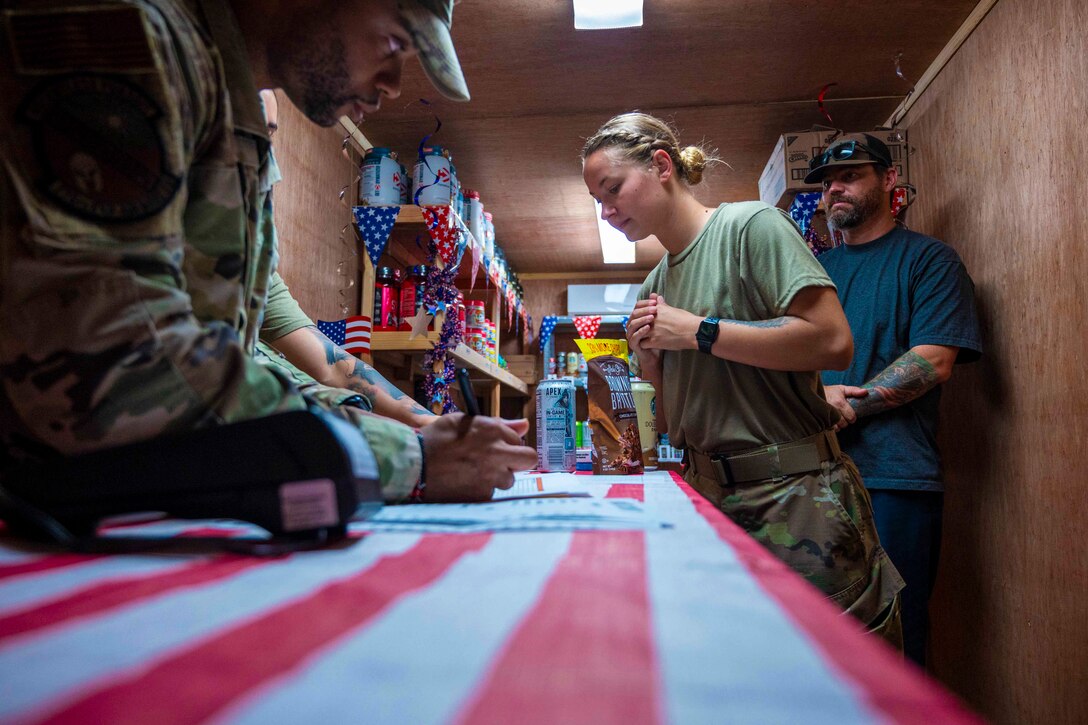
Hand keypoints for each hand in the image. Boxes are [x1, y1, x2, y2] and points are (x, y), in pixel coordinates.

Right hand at [420, 414, 535, 501]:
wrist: (412, 465)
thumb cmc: (435, 439)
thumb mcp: (464, 422)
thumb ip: (498, 424)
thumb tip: (525, 425)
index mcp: (492, 431)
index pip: (520, 440)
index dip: (509, 444)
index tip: (497, 448)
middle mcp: (497, 453)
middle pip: (528, 459)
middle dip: (518, 461)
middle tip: (501, 463)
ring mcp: (491, 476)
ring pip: (508, 480)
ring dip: (497, 478)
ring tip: (473, 474)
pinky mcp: (482, 495)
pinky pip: (490, 493)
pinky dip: (480, 490)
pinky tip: (464, 484)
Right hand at [627, 297, 661, 381]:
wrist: (657, 354)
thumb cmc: (658, 337)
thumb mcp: (659, 321)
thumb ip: (657, 308)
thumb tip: (657, 295)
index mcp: (637, 318)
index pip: (637, 306)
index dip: (645, 303)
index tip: (656, 302)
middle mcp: (632, 326)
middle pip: (634, 314)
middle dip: (644, 310)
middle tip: (655, 308)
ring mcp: (631, 335)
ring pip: (632, 324)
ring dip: (642, 319)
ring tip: (652, 317)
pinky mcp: (633, 344)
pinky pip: (634, 337)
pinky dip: (641, 331)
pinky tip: (649, 328)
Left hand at [630, 294, 699, 351]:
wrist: (694, 331)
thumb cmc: (687, 320)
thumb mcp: (673, 309)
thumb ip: (662, 304)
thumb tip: (657, 297)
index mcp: (657, 309)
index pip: (640, 312)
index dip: (640, 317)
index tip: (643, 321)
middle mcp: (652, 319)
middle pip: (637, 322)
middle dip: (637, 327)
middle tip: (640, 331)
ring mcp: (652, 330)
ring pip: (637, 333)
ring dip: (640, 336)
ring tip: (643, 338)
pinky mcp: (654, 341)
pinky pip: (642, 344)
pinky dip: (644, 345)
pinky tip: (648, 345)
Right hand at [824, 384, 868, 430]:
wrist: (813, 394)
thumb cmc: (830, 392)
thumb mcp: (842, 389)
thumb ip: (854, 391)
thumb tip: (865, 392)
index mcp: (839, 402)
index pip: (851, 417)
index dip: (852, 417)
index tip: (850, 414)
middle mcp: (833, 410)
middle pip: (845, 424)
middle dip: (846, 421)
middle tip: (843, 416)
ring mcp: (826, 417)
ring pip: (837, 428)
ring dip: (839, 425)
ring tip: (837, 419)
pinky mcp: (821, 421)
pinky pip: (830, 429)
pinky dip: (832, 427)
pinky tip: (832, 422)